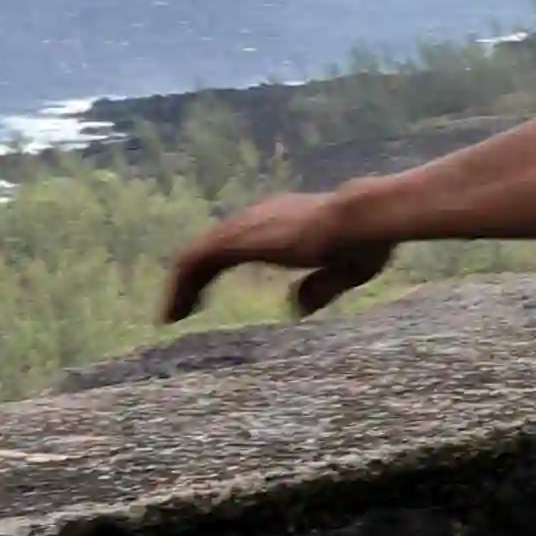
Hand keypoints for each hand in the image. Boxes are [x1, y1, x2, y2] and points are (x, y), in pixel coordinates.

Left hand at [161, 190, 394, 324]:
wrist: (362, 220)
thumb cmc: (365, 240)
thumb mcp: (344, 272)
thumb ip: (319, 288)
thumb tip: (296, 309)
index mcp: (282, 222)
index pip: (238, 243)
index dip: (221, 268)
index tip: (213, 293)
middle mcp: (258, 219)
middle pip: (211, 248)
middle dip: (194, 279)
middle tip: (182, 308)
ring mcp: (245, 228)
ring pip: (196, 256)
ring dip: (181, 287)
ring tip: (170, 316)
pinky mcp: (238, 241)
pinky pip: (193, 263)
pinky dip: (180, 287)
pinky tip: (174, 313)